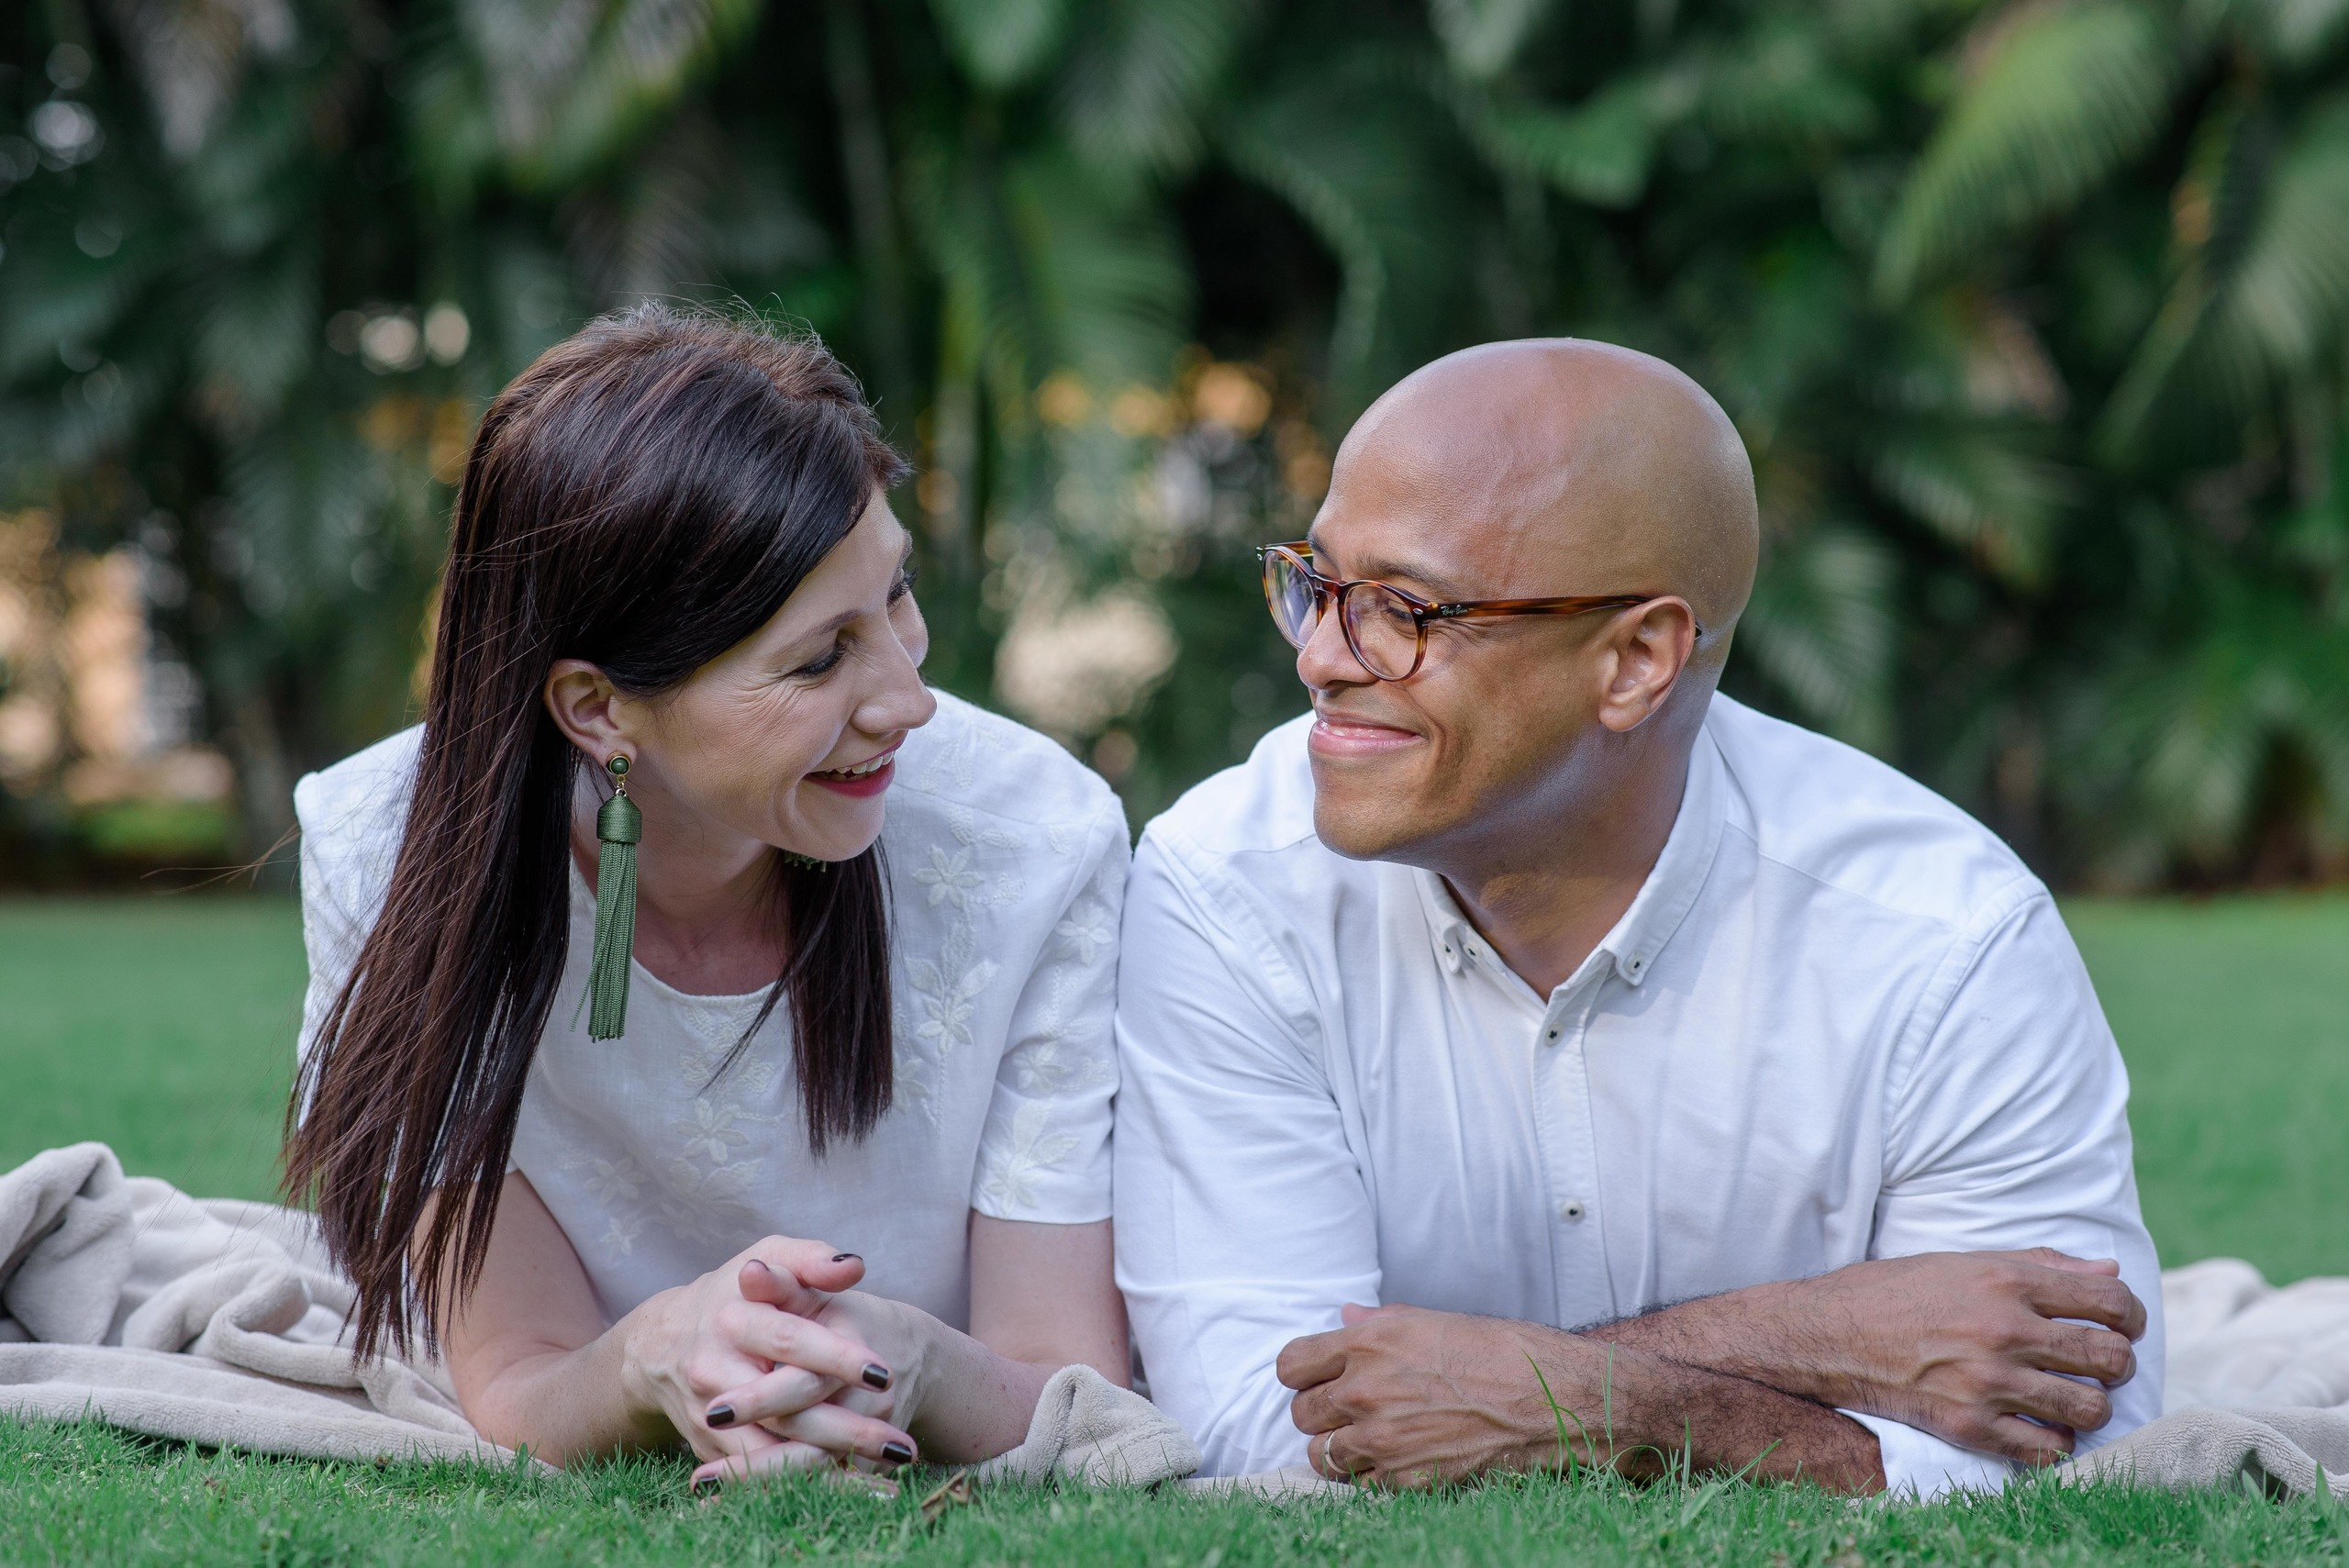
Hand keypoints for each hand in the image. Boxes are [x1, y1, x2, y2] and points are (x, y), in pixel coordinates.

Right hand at [616, 1235, 916, 1486]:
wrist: (665, 1344)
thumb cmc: (734, 1293)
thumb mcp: (768, 1258)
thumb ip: (812, 1260)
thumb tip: (854, 1267)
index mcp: (732, 1321)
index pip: (789, 1341)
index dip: (837, 1358)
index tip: (884, 1374)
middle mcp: (713, 1372)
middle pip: (784, 1410)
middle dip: (845, 1430)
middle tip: (901, 1446)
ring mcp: (708, 1417)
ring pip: (772, 1454)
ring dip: (830, 1469)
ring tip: (887, 1472)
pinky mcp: (710, 1451)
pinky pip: (761, 1475)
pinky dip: (805, 1483)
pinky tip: (852, 1485)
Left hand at [1279, 1303, 1604, 1488]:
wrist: (1550, 1399)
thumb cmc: (1499, 1352)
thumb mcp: (1432, 1321)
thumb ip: (1377, 1323)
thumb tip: (1343, 1316)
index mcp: (1369, 1342)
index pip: (1291, 1364)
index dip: (1303, 1372)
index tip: (1317, 1376)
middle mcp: (1366, 1389)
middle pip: (1301, 1412)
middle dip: (1320, 1411)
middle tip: (1348, 1409)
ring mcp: (1382, 1438)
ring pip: (1321, 1454)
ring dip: (1337, 1447)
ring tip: (1366, 1437)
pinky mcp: (1404, 1478)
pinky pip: (1356, 1485)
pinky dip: (1365, 1476)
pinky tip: (1390, 1460)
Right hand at [1597, 1249, 2144, 1465]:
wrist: (1826, 1334)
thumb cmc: (1896, 1291)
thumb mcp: (1963, 1262)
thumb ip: (2038, 1264)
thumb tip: (2108, 1269)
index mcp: (2006, 1280)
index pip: (2109, 1300)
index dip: (2130, 1316)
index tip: (2122, 1325)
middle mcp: (2003, 1329)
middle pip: (2109, 1358)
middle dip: (2117, 1363)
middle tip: (2101, 1364)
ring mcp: (1987, 1381)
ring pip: (2089, 1409)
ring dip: (2091, 1405)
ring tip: (2071, 1397)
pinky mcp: (1968, 1425)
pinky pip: (2048, 1450)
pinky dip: (2054, 1443)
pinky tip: (2038, 1426)